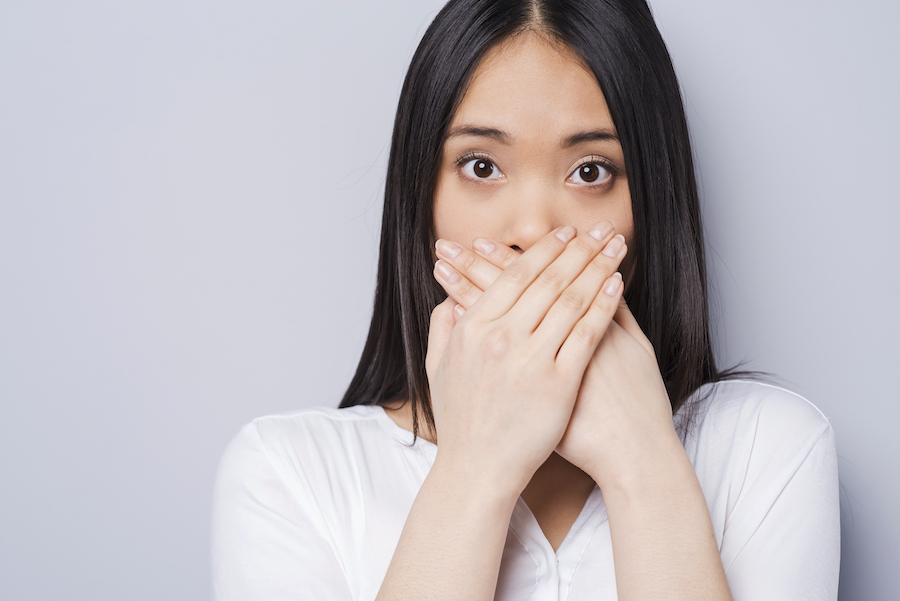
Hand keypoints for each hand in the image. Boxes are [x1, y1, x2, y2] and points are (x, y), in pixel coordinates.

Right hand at [426, 223, 625, 495]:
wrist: (477, 469)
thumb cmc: (460, 422)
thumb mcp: (437, 368)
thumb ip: (443, 326)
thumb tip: (450, 297)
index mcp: (473, 327)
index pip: (514, 275)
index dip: (544, 250)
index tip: (565, 234)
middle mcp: (501, 336)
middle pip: (548, 280)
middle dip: (578, 248)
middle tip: (598, 229)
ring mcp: (530, 359)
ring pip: (570, 300)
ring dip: (596, 266)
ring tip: (615, 247)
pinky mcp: (558, 383)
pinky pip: (586, 334)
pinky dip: (603, 305)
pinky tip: (616, 285)